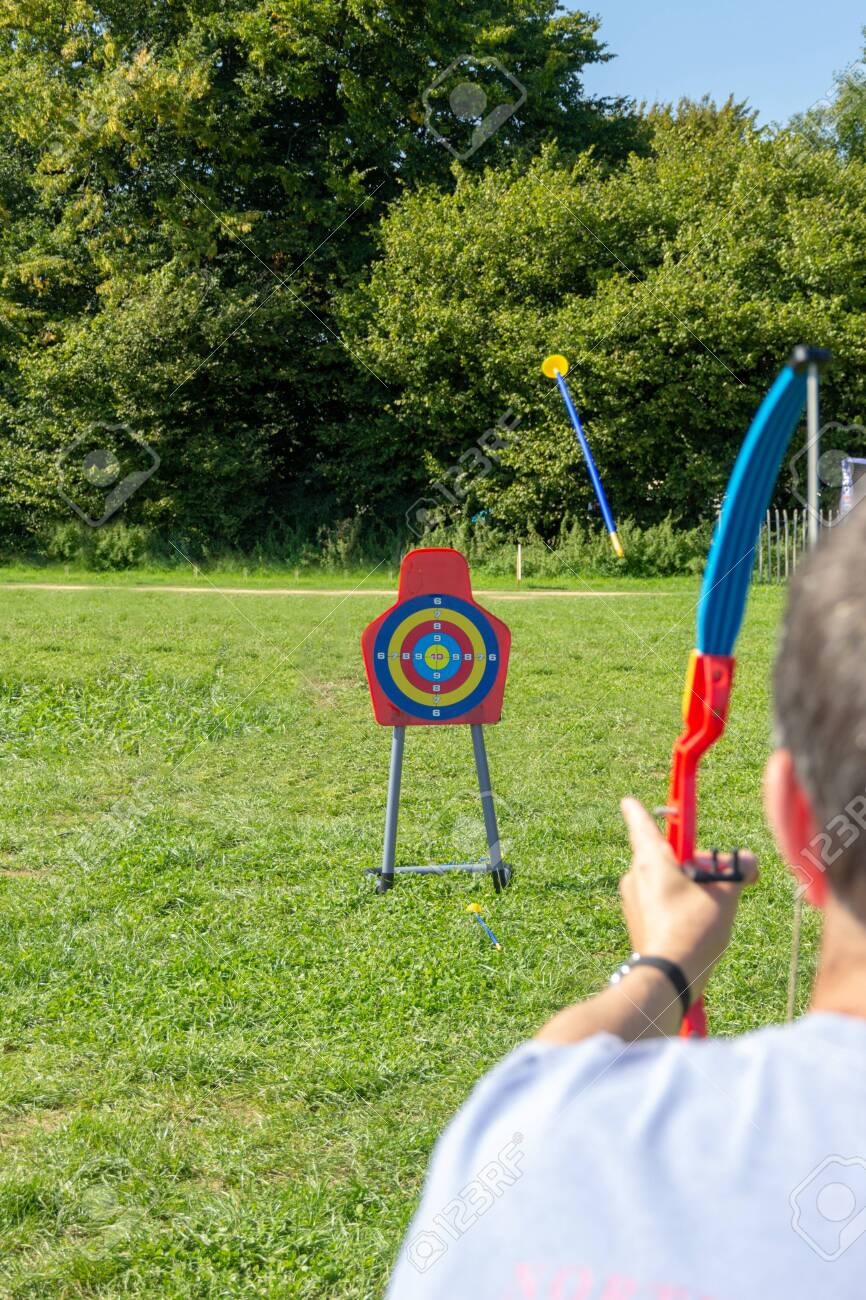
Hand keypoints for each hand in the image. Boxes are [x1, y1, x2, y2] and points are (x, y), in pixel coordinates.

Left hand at [619, 797, 757, 997]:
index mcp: (650, 858)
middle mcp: (634, 875)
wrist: (668, 976)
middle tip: (716, 876)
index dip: (639, 810)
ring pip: (662, 878)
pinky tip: (697, 921)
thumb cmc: (693, 929)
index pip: (640, 822)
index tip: (629, 800)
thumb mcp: (725, 895)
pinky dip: (676, 901)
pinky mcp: (636, 920)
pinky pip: (657, 899)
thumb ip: (738, 871)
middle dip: (689, 860)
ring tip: (710, 905)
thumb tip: (748, 862)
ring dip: (685, 883)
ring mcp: (632, 899)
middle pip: (663, 854)